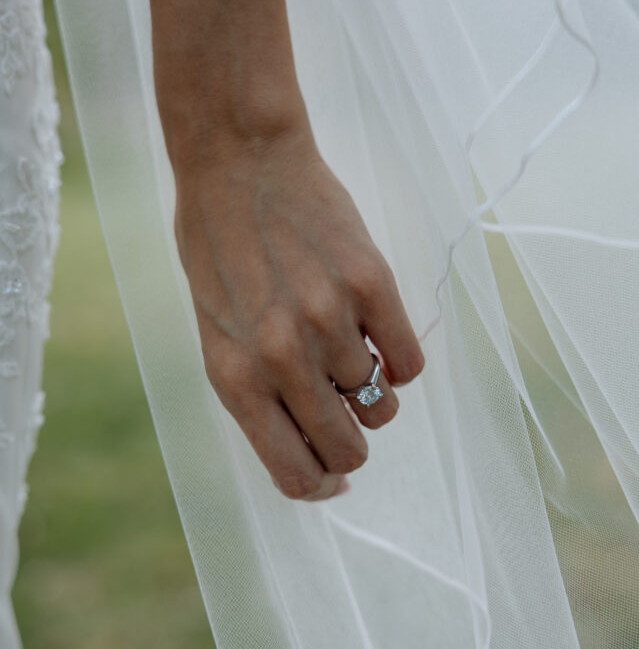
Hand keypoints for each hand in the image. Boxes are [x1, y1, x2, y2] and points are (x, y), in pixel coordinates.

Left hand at [172, 117, 424, 501]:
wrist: (240, 162)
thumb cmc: (221, 250)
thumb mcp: (218, 333)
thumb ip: (260, 395)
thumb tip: (314, 444)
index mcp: (236, 379)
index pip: (295, 473)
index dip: (323, 486)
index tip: (336, 479)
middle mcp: (283, 360)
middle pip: (348, 448)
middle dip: (353, 443)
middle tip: (350, 416)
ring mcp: (330, 323)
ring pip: (382, 404)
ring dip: (371, 390)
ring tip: (348, 348)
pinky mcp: (372, 286)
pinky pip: (410, 362)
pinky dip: (400, 359)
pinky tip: (376, 331)